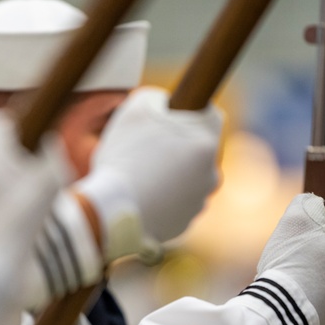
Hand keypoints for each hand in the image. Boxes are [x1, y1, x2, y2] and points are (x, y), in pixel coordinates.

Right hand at [74, 85, 222, 260]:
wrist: (112, 211)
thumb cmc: (123, 158)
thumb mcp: (135, 110)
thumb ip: (157, 99)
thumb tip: (164, 104)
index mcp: (205, 144)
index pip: (211, 117)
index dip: (190, 114)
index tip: (171, 119)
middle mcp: (211, 175)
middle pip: (199, 150)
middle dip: (179, 147)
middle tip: (148, 149)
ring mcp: (199, 202)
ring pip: (190, 179)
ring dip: (173, 175)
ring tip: (141, 175)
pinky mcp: (184, 224)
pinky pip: (178, 204)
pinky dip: (164, 199)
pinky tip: (142, 195)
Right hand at [256, 193, 324, 324]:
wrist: (283, 306)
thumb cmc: (291, 259)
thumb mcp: (295, 216)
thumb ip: (309, 201)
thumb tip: (314, 202)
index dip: (321, 229)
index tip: (305, 235)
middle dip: (320, 252)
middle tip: (296, 255)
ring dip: (316, 272)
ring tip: (293, 276)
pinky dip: (314, 291)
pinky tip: (296, 292)